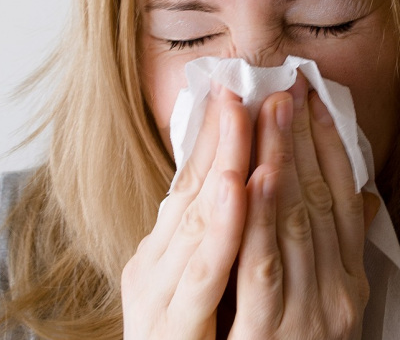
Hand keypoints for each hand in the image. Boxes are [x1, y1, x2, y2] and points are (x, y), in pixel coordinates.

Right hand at [122, 85, 250, 338]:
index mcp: (161, 251)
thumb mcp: (196, 282)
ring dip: (226, 162)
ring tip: (245, 115)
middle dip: (226, 135)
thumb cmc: (184, 338)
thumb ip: (218, 240)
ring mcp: (160, 294)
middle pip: (194, 189)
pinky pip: (206, 272)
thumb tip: (242, 189)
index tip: (237, 91)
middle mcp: (152, 265)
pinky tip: (243, 185)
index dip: (215, 135)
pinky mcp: (175, 327)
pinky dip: (225, 226)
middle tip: (246, 84)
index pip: (190, 181)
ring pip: (198, 219)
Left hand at [230, 74, 372, 338]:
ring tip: (271, 112)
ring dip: (283, 163)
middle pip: (320, 201)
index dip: (327, 144)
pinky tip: (252, 176)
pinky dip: (261, 219)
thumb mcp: (323, 298)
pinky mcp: (272, 337)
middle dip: (301, 140)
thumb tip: (361, 195)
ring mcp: (310, 316)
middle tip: (286, 87)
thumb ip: (338, 248)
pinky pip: (264, 268)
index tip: (313, 97)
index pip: (343, 196)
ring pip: (296, 224)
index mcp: (348, 279)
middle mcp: (339, 294)